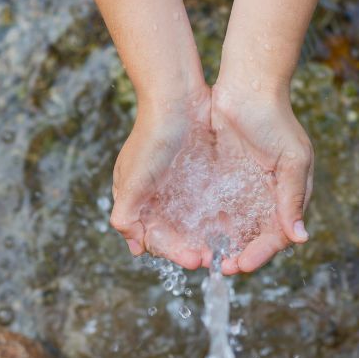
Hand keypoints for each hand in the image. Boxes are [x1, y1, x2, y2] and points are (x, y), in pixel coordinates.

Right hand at [109, 86, 211, 270]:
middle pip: (174, 234)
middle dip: (192, 248)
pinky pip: (208, 203)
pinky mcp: (199, 174)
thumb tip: (133, 245)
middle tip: (214, 259)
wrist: (177, 97)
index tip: (194, 260)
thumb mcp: (133, 178)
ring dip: (206, 238)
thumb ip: (126, 213)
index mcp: (136, 199)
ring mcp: (178, 185)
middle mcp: (156, 195)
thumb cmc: (151, 136)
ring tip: (226, 248)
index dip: (173, 252)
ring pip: (192, 222)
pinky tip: (231, 226)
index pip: (154, 238)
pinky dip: (216, 218)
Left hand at [210, 83, 313, 274]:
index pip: (277, 236)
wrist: (248, 85)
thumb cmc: (275, 119)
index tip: (241, 264)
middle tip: (220, 267)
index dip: (260, 254)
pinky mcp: (223, 179)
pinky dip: (210, 225)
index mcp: (289, 196)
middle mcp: (267, 197)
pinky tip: (196, 235)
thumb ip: (292, 198)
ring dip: (223, 245)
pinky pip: (217, 209)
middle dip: (239, 255)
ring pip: (235, 228)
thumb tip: (300, 237)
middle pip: (254, 238)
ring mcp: (244, 189)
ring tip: (206, 257)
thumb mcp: (291, 159)